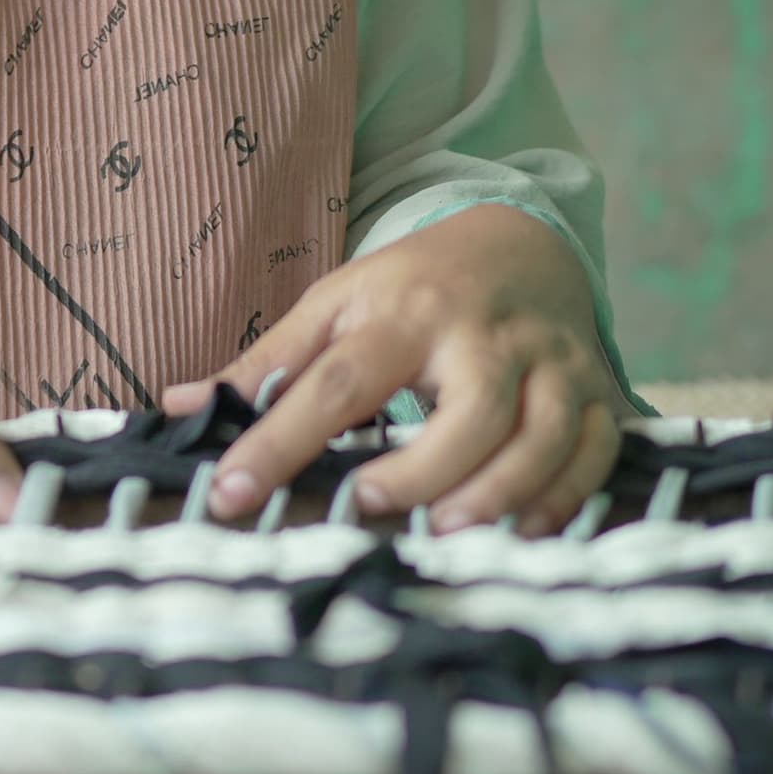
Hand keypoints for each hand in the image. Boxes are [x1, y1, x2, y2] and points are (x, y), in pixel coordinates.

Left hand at [159, 204, 620, 534]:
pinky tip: (523, 530)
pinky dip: (565, 495)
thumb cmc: (414, 287)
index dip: (279, 440)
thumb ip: (266, 362)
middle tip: (369, 505)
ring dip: (499, 492)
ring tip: (446, 532)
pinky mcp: (595, 388)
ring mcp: (549, 363)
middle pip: (470, 411)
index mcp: (403, 312)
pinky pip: (595, 449)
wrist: (520, 241)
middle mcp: (484, 337)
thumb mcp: (335, 304)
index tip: (232, 495)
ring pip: (543, 434)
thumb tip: (177, 407)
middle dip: (423, 470)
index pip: (337, 381)